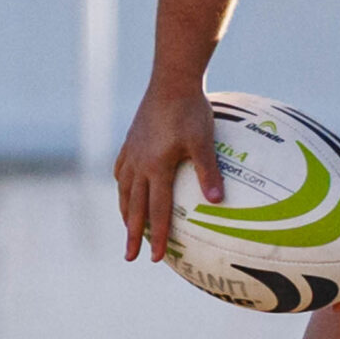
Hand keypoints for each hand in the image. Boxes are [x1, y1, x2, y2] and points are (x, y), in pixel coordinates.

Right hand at [115, 84, 222, 263]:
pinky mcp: (131, 141)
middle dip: (132, 234)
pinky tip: (125, 191)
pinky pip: (121, 170)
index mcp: (156, 167)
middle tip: (130, 257)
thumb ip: (209, 172)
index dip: (157, 236)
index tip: (156, 258)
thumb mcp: (204, 142)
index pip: (157, 210)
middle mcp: (138, 163)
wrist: (171, 80)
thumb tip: (217, 202)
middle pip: (134, 207)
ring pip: (124, 190)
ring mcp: (131, 152)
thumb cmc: (192, 110)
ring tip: (127, 229)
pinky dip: (122, 186)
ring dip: (126, 212)